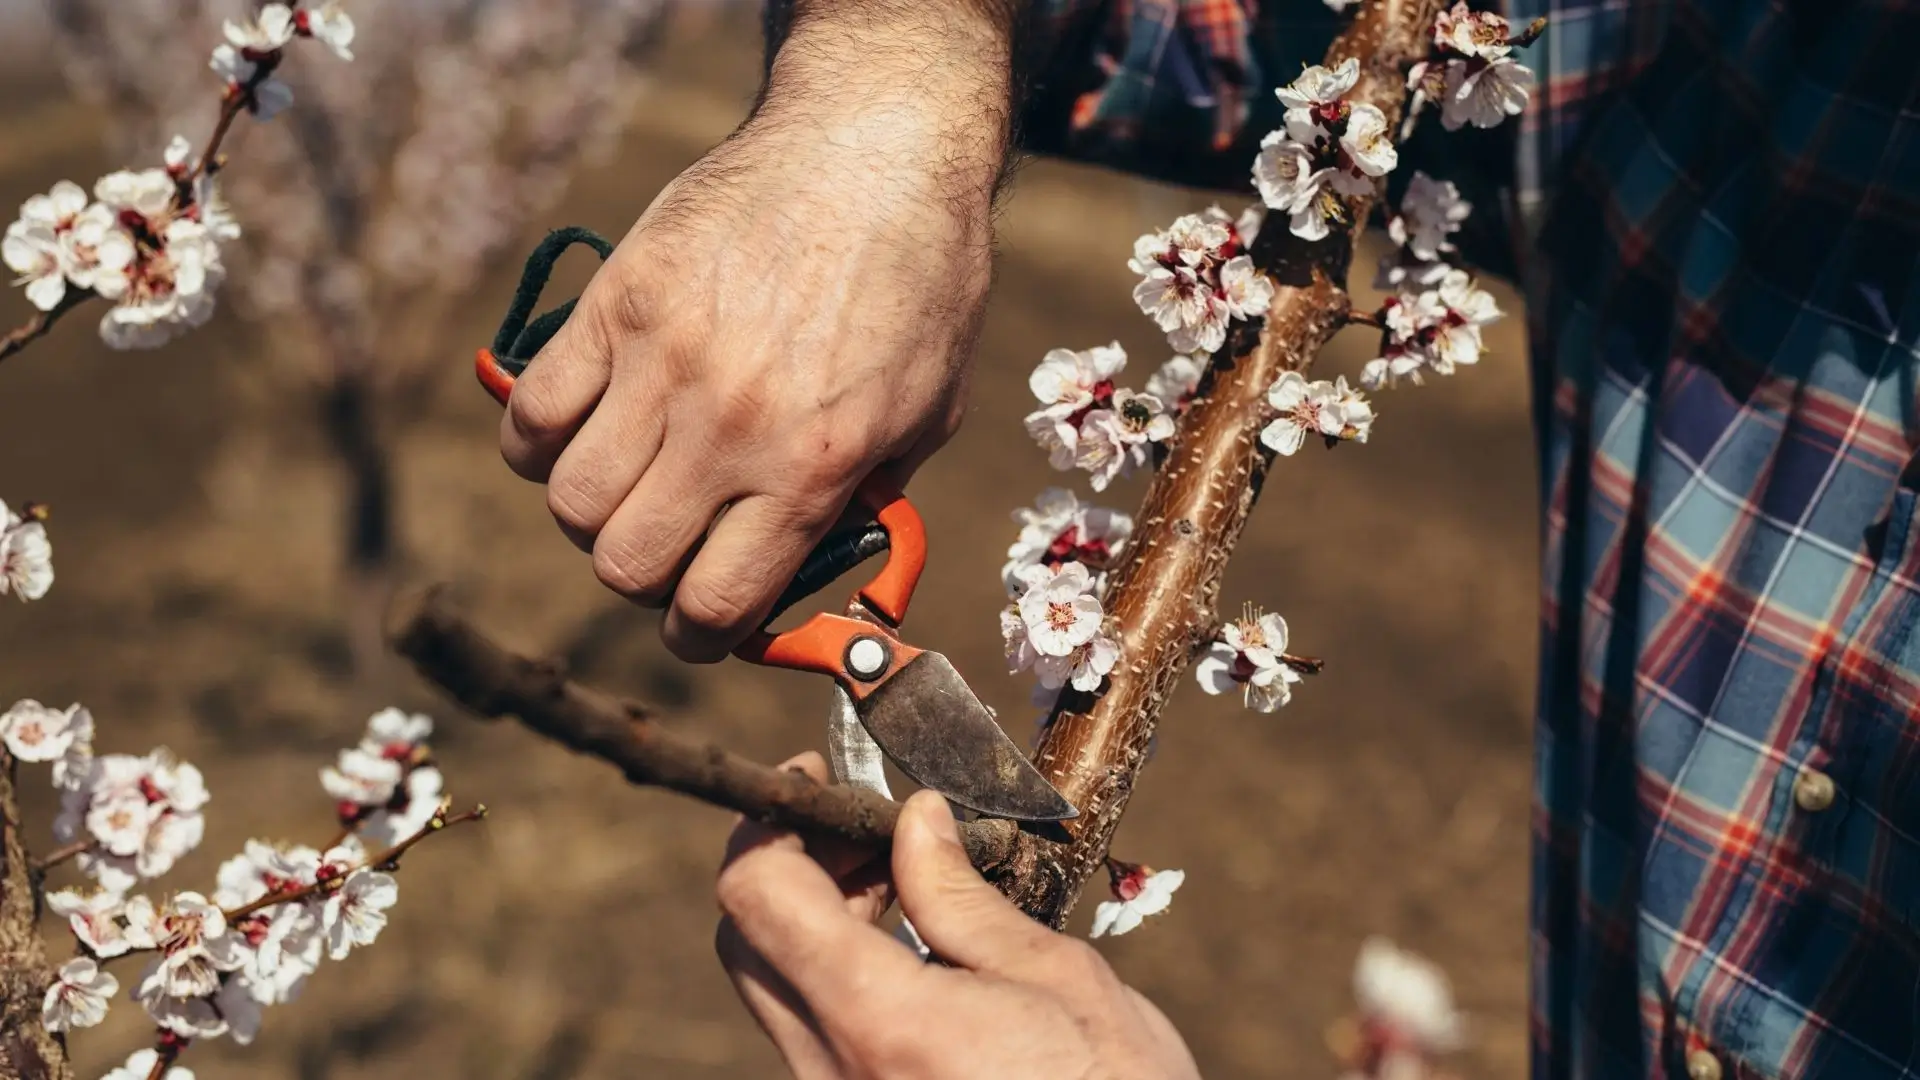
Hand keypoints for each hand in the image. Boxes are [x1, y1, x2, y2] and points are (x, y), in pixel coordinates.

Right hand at [498, 9, 1014, 661]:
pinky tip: (576, 428)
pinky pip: (533, 409)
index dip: (699, 636)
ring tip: (625, 482)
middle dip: (643, 576)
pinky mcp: (617, 303)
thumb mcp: (927, 411)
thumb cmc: (921, 281)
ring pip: (570, 500)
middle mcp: (729, 429)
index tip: (699, 623)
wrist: (875, 148)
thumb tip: (813, 563)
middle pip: (625, 564)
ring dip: (591, 512)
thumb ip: (868, 497)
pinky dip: (539, 439)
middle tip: (665, 545)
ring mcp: (663, 364)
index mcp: (812, 470)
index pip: (714, 606)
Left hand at [713, 753, 1201, 1079]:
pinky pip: (811, 1032)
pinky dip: (839, 972)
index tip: (816, 778)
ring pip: (776, 989)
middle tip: (870, 831)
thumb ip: (965, 897)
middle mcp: (832, 1071)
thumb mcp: (1056, 980)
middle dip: (795, 863)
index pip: (757, 895)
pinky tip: (913, 955)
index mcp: (881, 1021)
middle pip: (747, 940)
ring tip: (905, 887)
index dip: (769, 818)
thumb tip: (916, 820)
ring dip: (818, 918)